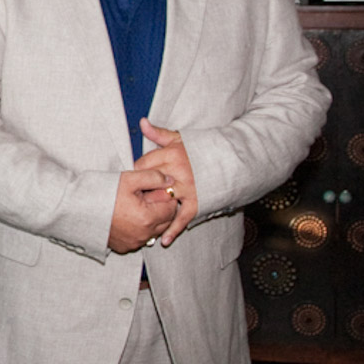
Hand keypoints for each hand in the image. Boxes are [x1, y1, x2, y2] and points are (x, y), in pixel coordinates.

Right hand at [107, 167, 177, 253]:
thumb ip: (154, 178)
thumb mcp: (130, 179)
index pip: (171, 208)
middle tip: (143, 197)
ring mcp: (134, 243)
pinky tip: (127, 218)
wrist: (78, 209)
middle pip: (166, 222)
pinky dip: (139, 229)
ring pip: (154, 231)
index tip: (150, 189)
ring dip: (151, 219)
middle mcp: (143, 235)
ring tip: (134, 206)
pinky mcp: (124, 247)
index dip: (164, 196)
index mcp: (148, 218)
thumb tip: (171, 181)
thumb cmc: (103, 192)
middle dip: (160, 209)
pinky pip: (140, 238)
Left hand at [136, 119, 197, 244]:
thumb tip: (142, 122)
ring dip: (152, 211)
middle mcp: (178, 171)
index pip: (143, 166)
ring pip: (162, 202)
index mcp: (172, 154)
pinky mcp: (197, 202)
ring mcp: (188, 188)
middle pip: (149, 185)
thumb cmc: (201, 149)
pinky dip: (173, 230)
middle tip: (133, 201)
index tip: (131, 181)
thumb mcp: (179, 139)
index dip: (136, 174)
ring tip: (142, 219)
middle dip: (141, 193)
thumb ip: (158, 133)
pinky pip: (182, 218)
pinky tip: (164, 240)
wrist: (231, 160)